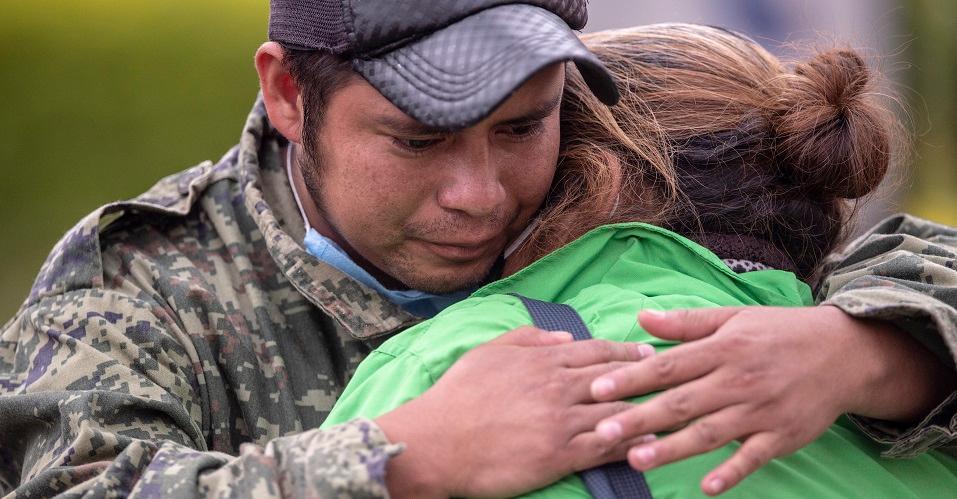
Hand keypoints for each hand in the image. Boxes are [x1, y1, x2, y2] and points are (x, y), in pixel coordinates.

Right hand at [376, 326, 654, 497]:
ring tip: (675, 411)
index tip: (648, 353)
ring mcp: (562, 421)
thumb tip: (563, 336)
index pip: (597, 351)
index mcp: (543, 360)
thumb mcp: (487, 352)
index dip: (626, 352)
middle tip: (675, 377)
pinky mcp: (560, 454)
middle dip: (649, 378)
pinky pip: (606, 447)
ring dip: (649, 411)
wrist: (438, 441)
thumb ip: (526, 338)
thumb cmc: (457, 396)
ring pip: (617, 411)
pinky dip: (632, 444)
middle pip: (616, 378)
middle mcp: (559, 386)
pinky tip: (651, 444)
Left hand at [589, 305, 951, 495]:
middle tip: (601, 432)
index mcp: (722, 349)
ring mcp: (759, 411)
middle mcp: (737, 380)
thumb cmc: (780, 332)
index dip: (630, 378)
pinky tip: (706, 488)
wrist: (845, 353)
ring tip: (635, 460)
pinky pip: (752, 458)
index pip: (667, 366)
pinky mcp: (781, 437)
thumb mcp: (733, 318)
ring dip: (671, 449)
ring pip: (708, 433)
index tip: (595, 388)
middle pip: (680, 403)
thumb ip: (686, 323)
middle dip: (638, 419)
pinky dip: (730, 473)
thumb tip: (640, 318)